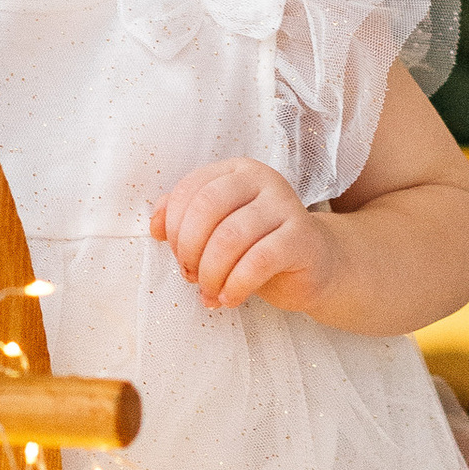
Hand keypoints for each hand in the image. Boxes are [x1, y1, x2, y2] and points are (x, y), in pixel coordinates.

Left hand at [151, 160, 338, 314]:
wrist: (313, 266)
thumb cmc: (257, 247)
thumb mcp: (217, 230)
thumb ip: (185, 219)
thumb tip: (155, 226)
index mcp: (236, 171)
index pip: (190, 189)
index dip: (174, 227)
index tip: (177, 256)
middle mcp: (262, 179)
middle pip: (207, 208)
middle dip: (190, 250)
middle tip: (191, 276)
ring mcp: (285, 206)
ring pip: (230, 238)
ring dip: (211, 273)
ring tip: (210, 292)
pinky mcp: (302, 237)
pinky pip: (258, 261)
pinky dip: (236, 285)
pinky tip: (230, 298)